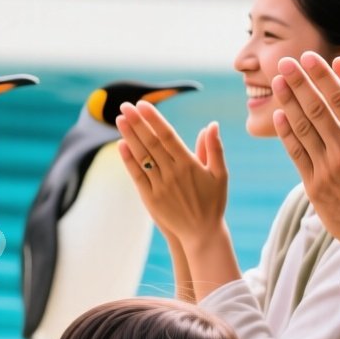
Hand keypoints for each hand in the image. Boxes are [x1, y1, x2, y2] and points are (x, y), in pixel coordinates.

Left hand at [115, 102, 227, 240]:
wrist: (202, 234)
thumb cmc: (213, 202)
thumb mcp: (220, 174)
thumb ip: (214, 148)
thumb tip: (212, 125)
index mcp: (189, 164)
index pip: (167, 135)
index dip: (154, 119)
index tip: (143, 104)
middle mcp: (173, 173)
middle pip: (151, 142)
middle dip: (137, 122)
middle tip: (125, 105)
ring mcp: (160, 185)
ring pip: (142, 156)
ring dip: (129, 137)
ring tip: (119, 119)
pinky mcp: (151, 198)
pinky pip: (137, 175)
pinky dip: (128, 160)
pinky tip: (120, 145)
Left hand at [271, 54, 339, 252]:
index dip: (324, 76)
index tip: (310, 58)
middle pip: (316, 108)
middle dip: (300, 82)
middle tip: (285, 61)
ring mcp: (325, 168)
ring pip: (302, 128)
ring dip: (288, 102)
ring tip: (277, 80)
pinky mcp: (313, 185)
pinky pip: (296, 154)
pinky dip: (286, 133)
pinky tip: (278, 116)